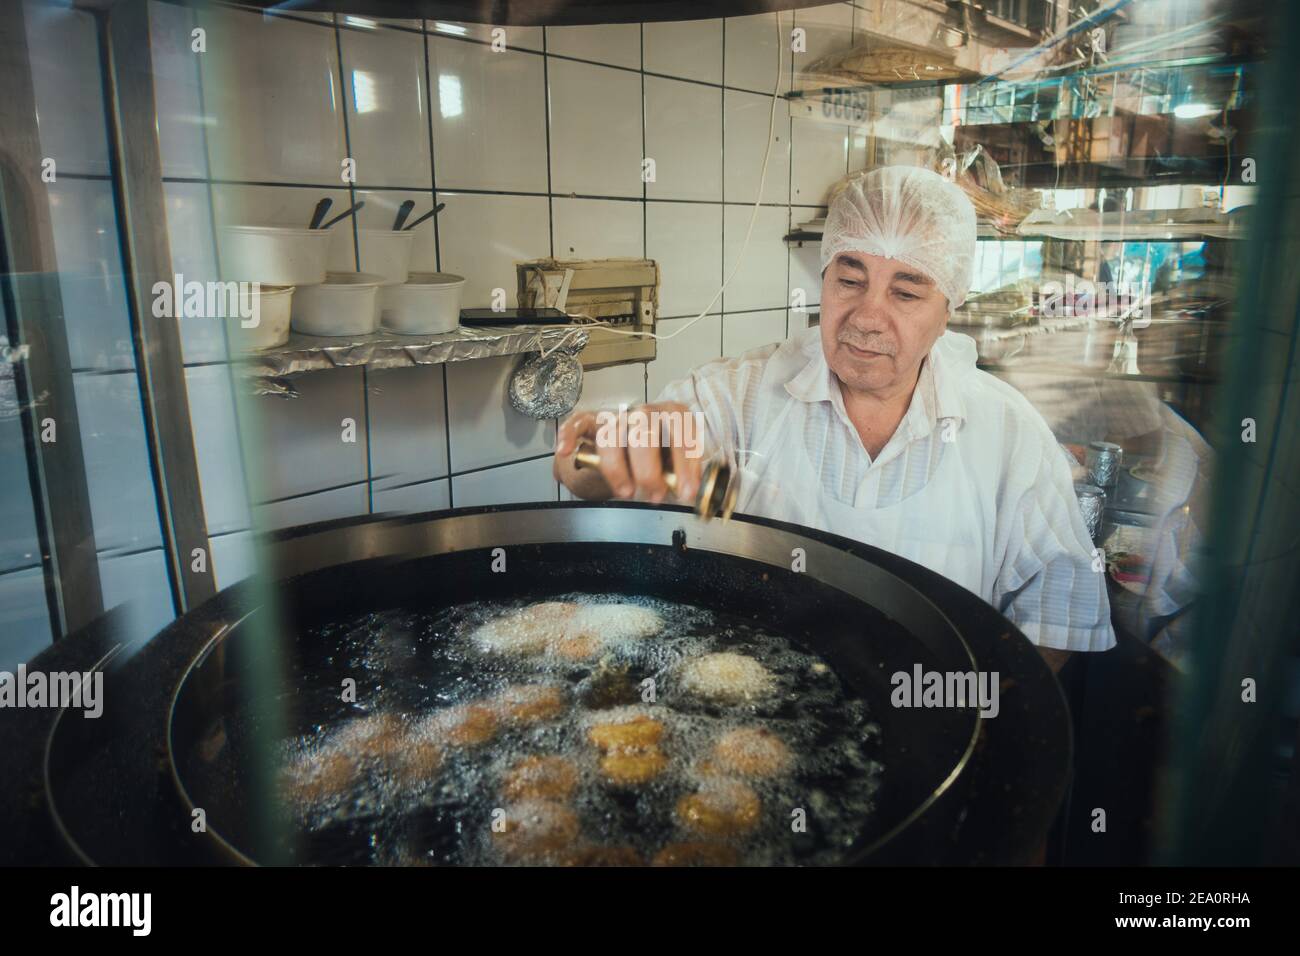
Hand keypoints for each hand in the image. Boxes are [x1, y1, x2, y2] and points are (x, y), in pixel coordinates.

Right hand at [555, 402, 702, 503]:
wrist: (630, 447)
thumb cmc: (657, 456)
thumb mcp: (676, 464)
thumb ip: (683, 475)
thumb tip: (694, 494)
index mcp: (670, 415)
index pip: (681, 428)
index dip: (685, 460)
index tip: (687, 490)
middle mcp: (644, 412)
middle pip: (644, 428)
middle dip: (649, 468)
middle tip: (655, 496)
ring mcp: (617, 416)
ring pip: (611, 432)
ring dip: (617, 466)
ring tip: (626, 492)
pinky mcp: (591, 422)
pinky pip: (578, 421)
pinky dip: (569, 434)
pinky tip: (566, 450)